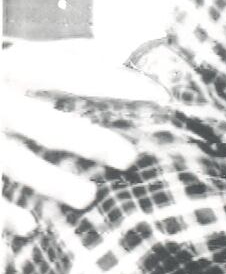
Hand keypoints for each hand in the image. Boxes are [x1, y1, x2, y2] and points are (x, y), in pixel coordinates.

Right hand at [1, 39, 163, 233]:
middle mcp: (0, 102)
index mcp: (18, 68)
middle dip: (88, 142)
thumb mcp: (27, 57)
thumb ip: (72, 55)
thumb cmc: (4, 78)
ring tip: (88, 197)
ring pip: (17, 164)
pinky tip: (30, 227)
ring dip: (52, 182)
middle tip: (129, 158)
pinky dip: (3, 213)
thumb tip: (131, 45)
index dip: (117, 85)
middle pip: (48, 126)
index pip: (72, 74)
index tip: (162, 97)